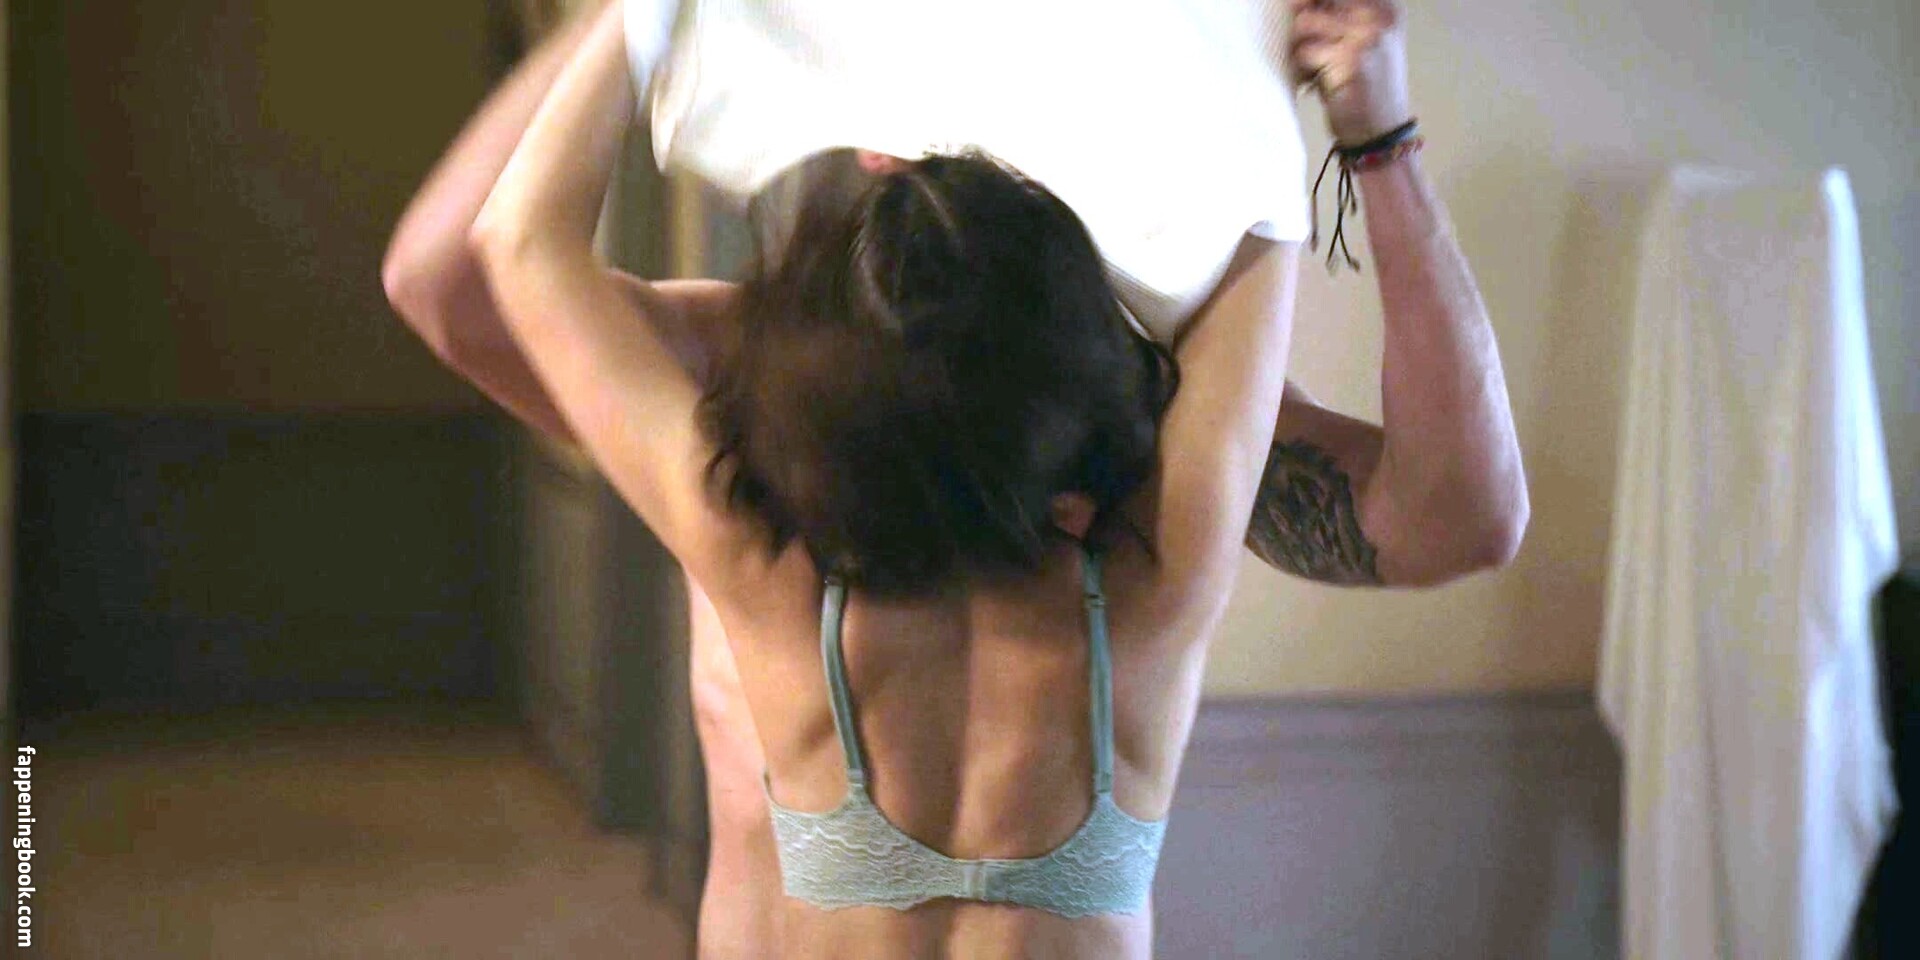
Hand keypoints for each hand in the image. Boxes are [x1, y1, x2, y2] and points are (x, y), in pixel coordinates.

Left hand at [1285, 0, 1412, 145]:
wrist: (1380, 132)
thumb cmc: (1363, 86)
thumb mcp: (1360, 42)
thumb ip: (1336, 17)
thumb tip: (1295, 2)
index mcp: (1386, 7)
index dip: (1312, 3)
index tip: (1300, 12)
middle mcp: (1378, 16)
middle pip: (1315, 2)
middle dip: (1303, 24)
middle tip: (1311, 49)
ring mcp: (1366, 36)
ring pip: (1305, 23)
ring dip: (1300, 47)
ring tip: (1315, 68)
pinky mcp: (1349, 59)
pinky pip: (1303, 52)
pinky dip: (1302, 70)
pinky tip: (1316, 83)